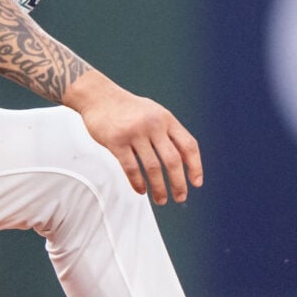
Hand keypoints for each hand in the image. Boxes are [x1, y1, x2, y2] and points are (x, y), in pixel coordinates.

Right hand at [67, 72, 203, 204]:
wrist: (99, 97)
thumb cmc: (128, 108)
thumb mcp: (155, 114)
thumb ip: (169, 133)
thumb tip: (185, 160)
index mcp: (166, 119)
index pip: (188, 145)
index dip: (195, 166)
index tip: (196, 182)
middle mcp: (153, 125)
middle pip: (172, 160)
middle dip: (178, 183)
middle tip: (180, 197)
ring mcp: (134, 133)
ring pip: (152, 168)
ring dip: (158, 188)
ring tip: (161, 199)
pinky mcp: (116, 141)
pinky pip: (131, 168)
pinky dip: (138, 182)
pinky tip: (141, 190)